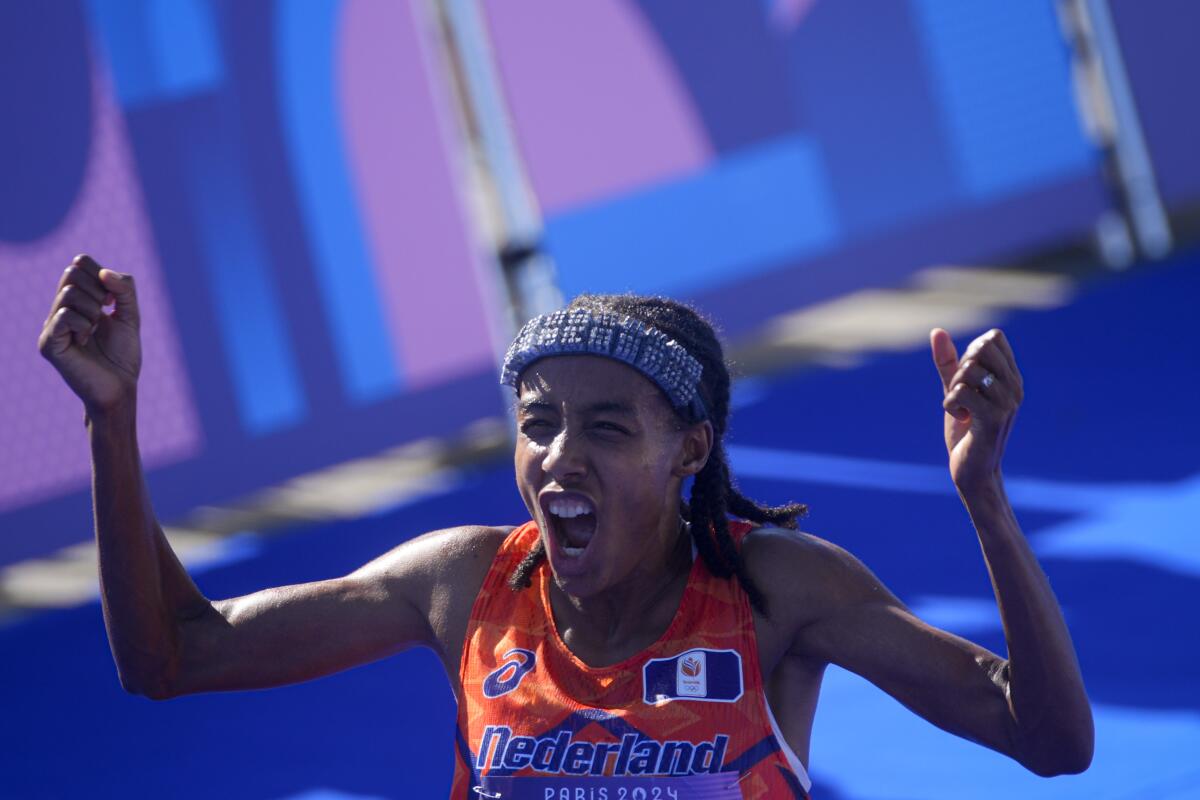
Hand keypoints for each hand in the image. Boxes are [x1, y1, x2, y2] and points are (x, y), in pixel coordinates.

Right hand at [38, 254, 141, 414]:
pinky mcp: (48, 342)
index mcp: (77, 300)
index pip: (79, 263)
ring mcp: (51, 325)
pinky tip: (86, 341)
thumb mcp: (130, 315)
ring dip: (93, 311)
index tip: (112, 300)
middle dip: (98, 292)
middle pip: (72, 273)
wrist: (119, 387)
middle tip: (104, 315)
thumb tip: (104, 272)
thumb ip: (125, 289)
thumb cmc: (123, 355)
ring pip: (68, 293)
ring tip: (95, 331)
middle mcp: (60, 309)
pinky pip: (64, 315)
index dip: (100, 274)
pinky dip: (84, 324)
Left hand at [930, 328, 1022, 490]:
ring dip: (953, 389)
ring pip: (968, 370)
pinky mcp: (994, 418)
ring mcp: (1007, 402)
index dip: (971, 351)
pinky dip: (950, 404)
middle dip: (960, 367)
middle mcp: (1015, 387)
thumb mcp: (955, 391)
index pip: (993, 338)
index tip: (968, 378)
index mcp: (1011, 377)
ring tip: (962, 409)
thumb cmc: (966, 431)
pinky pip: (960, 392)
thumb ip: (948, 362)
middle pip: (981, 348)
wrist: (973, 471)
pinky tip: (961, 419)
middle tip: (962, 393)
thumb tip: (937, 331)